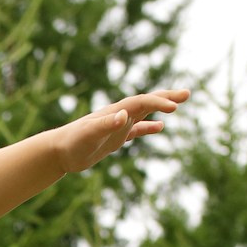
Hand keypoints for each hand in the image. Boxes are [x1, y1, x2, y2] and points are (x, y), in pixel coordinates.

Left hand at [51, 88, 188, 174]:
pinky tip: (160, 127)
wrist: (59, 152)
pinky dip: (149, 127)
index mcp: (115, 112)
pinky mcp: (115, 137)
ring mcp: (118, 125)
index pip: (142, 102)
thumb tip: (125, 115)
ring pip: (144, 113)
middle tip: (187, 94)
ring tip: (178, 104)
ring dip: (161, 107)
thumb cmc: (72, 142)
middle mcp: (119, 115)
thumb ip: (107, 124)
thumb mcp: (90, 134)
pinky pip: (136, 129)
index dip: (158, 102)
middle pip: (147, 101)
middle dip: (166, 97)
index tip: (174, 107)